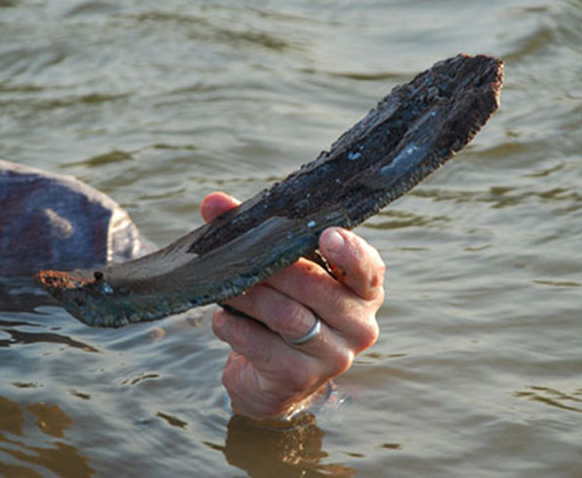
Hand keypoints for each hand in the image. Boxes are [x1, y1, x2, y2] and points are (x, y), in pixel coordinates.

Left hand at [202, 191, 384, 420]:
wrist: (274, 379)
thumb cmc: (283, 309)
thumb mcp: (280, 272)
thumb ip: (254, 234)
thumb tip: (213, 203)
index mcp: (364, 292)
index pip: (368, 268)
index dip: (350, 251)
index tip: (325, 235)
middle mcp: (360, 325)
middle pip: (315, 287)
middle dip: (272, 270)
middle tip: (239, 258)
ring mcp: (334, 356)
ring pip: (287, 315)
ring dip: (249, 297)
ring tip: (226, 287)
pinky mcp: (300, 377)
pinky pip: (261, 345)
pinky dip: (235, 327)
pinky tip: (224, 320)